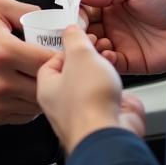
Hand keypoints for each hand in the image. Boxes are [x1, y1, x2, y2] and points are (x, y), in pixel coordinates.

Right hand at [0, 0, 55, 124]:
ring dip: (44, 90)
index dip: (61, 55)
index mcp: (2, 51)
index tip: (64, 50)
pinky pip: (24, 115)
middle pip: (45, 85)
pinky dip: (30, 103)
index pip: (46, 60)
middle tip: (58, 64)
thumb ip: (27, 11)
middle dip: (56, 75)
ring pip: (36, 104)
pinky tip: (26, 86)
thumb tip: (51, 19)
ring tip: (42, 75)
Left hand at [37, 25, 145, 153]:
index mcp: (47, 88)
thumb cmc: (89, 103)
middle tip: (95, 48)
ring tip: (108, 61)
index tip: (77, 39)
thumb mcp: (80, 54)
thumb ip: (74, 38)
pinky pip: (107, 97)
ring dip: (102, 70)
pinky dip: (114, 86)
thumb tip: (71, 30)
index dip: (65, 48)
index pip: (50, 61)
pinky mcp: (103, 119)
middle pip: (73, 72)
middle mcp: (62, 104)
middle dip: (87, 58)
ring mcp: (84, 113)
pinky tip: (118, 80)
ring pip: (91, 84)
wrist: (111, 134)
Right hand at [83, 0, 165, 74]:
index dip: (77, 7)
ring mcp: (122, 40)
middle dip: (79, 29)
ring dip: (90, 44)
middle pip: (86, 27)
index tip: (70, 10)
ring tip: (96, 41)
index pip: (87, 4)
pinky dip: (105, 60)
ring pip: (94, 46)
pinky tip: (109, 53)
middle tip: (78, 29)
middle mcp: (115, 20)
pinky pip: (111, 63)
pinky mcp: (132, 60)